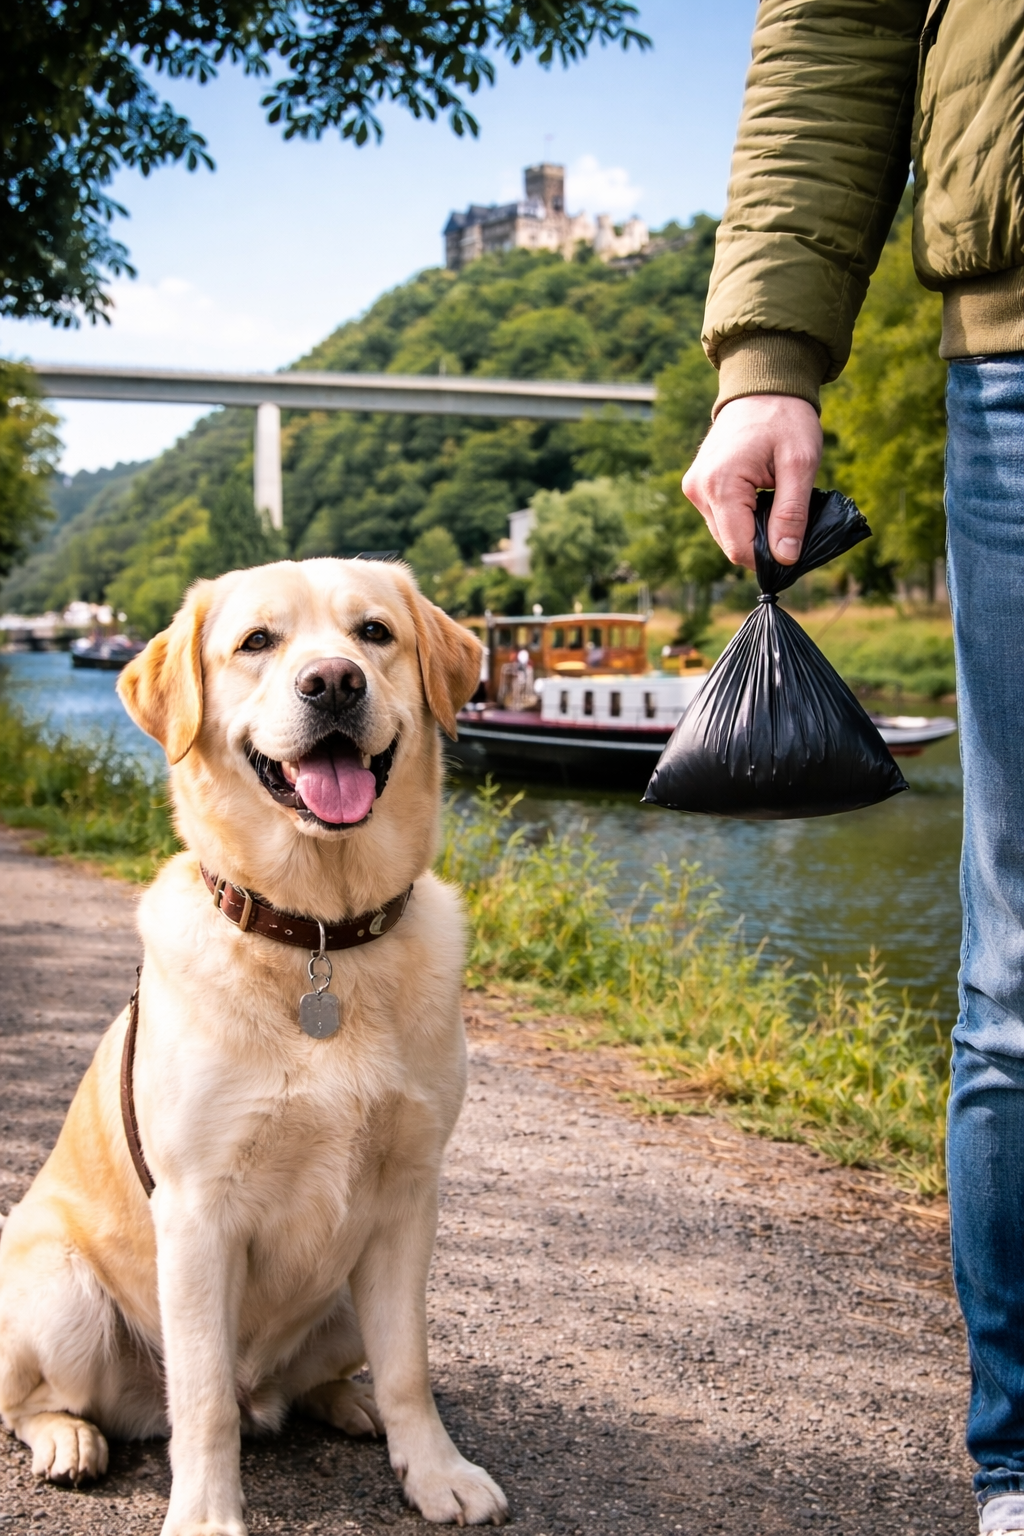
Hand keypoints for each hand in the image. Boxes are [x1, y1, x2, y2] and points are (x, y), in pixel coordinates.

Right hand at [682, 394, 822, 570]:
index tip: (796, 548)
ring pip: (726, 534)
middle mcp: (697, 489)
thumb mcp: (800, 464)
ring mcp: (693, 488)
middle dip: (763, 544)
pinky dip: (744, 518)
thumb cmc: (786, 418)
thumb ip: (792, 514)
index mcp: (720, 484)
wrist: (762, 384)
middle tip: (792, 521)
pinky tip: (762, 498)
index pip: (739, 548)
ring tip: (777, 501)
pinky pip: (721, 519)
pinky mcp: (696, 486)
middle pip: (731, 545)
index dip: (770, 558)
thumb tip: (786, 558)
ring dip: (753, 530)